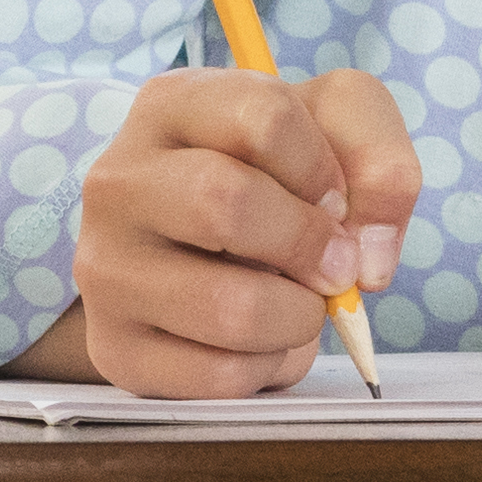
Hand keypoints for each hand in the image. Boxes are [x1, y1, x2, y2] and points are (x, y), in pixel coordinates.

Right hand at [69, 65, 421, 395]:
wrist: (198, 254)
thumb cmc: (271, 181)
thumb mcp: (333, 133)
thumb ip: (378, 161)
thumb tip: (368, 257)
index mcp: (170, 105)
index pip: (263, 116)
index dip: (323, 167)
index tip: (330, 198)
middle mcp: (117, 181)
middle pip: (227, 203)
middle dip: (311, 245)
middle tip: (333, 266)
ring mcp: (104, 269)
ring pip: (228, 307)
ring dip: (297, 317)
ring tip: (294, 304)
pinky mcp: (115, 349)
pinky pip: (219, 375)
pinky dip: (267, 366)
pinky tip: (256, 341)